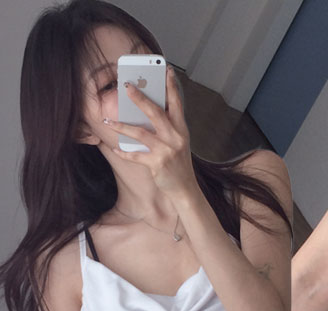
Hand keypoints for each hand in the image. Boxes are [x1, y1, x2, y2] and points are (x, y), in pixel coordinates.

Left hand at [105, 66, 196, 196]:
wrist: (185, 189)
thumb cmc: (179, 164)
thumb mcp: (178, 142)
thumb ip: (167, 127)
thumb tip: (146, 111)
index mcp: (181, 130)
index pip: (176, 104)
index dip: (172, 86)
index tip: (166, 70)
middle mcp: (175, 138)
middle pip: (156, 113)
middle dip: (140, 98)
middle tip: (127, 86)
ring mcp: (166, 151)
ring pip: (140, 133)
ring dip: (122, 125)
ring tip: (108, 120)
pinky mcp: (157, 164)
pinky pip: (135, 156)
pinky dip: (124, 153)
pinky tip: (115, 149)